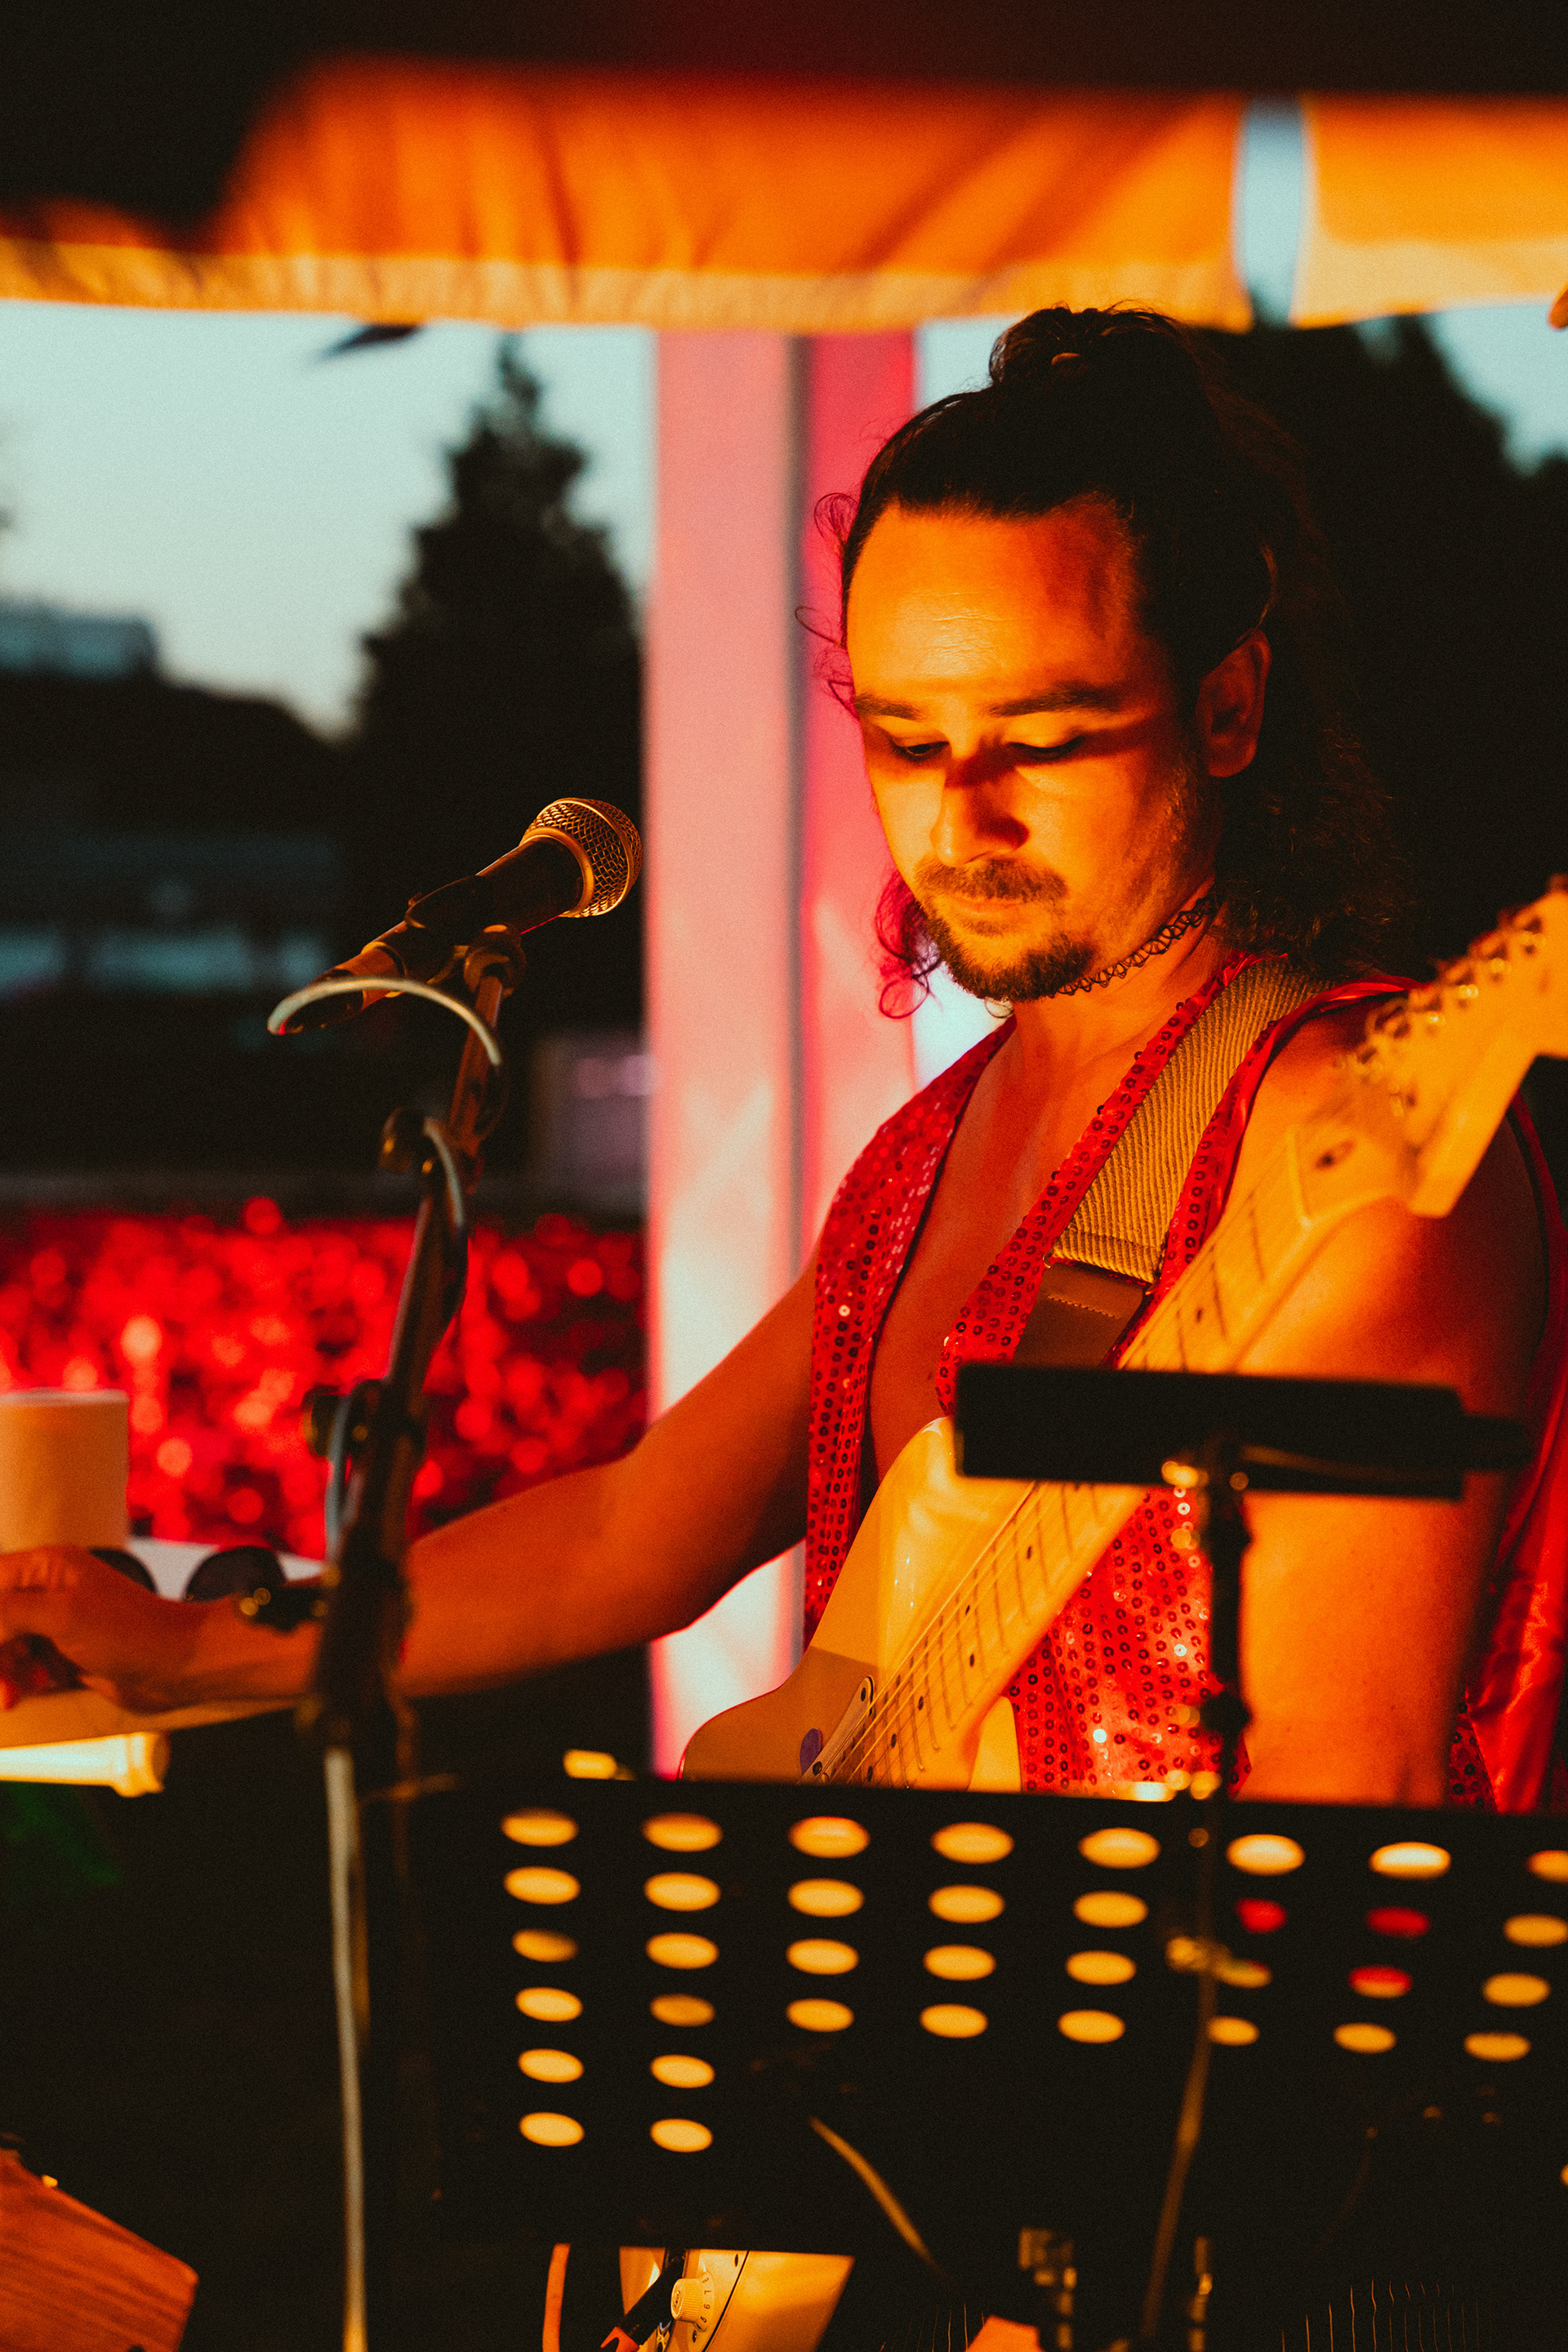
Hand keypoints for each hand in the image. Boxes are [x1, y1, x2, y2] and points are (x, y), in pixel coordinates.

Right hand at [0, 1546, 200, 1714]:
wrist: (176, 1666)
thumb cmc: (131, 1631)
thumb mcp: (62, 1614)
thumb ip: (8, 1611)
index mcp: (46, 1567)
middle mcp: (47, 1591)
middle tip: (1, 1683)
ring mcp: (56, 1624)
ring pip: (4, 1647)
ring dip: (5, 1672)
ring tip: (17, 1692)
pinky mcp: (64, 1654)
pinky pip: (23, 1668)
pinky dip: (22, 1681)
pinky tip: (40, 1687)